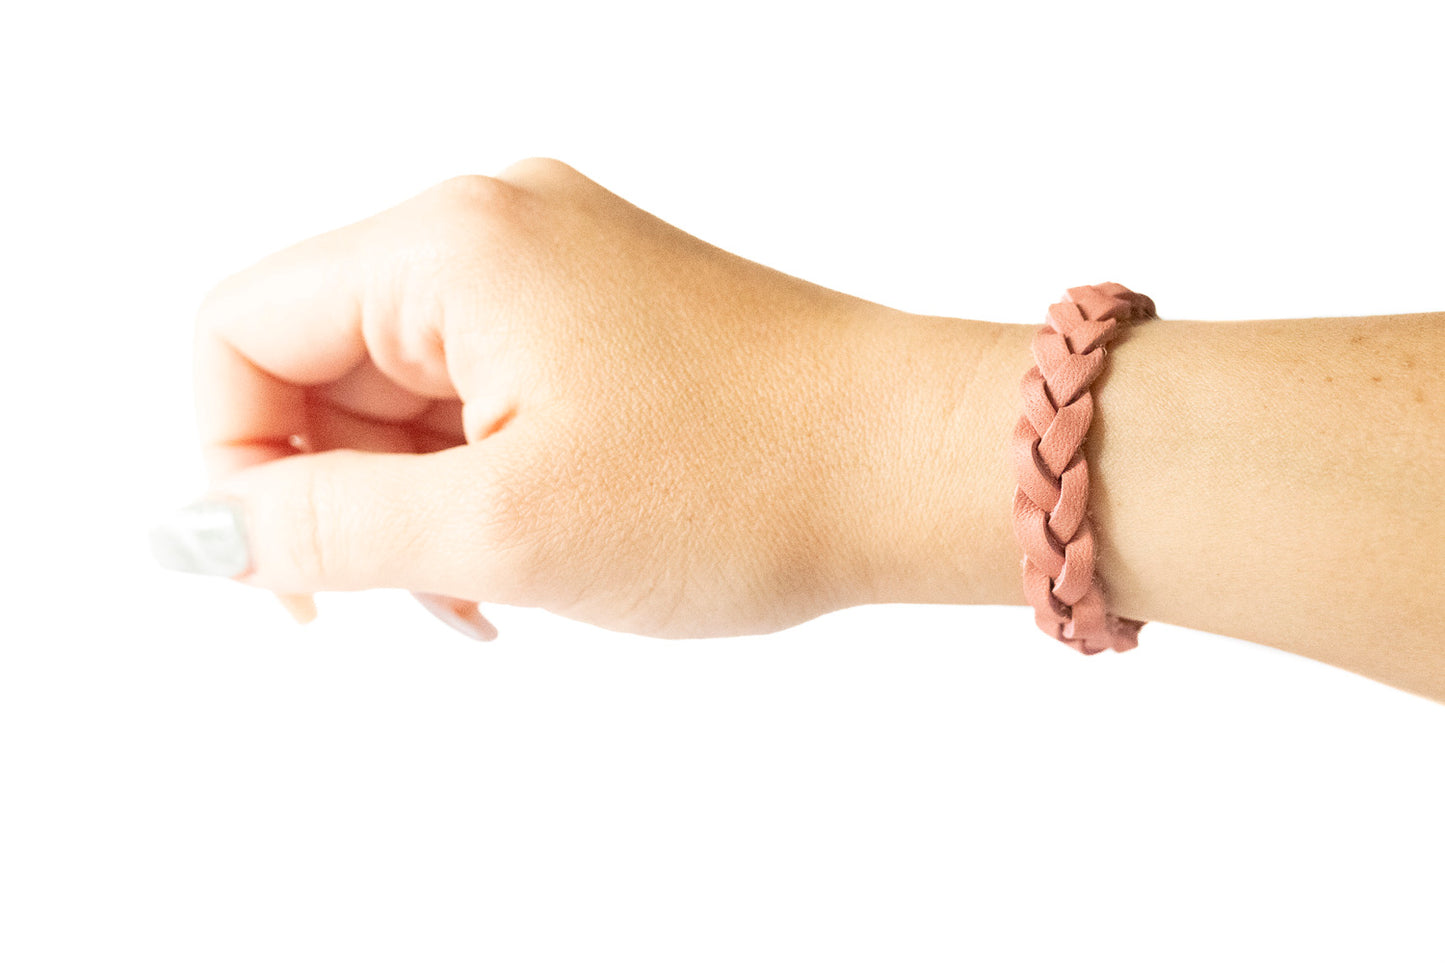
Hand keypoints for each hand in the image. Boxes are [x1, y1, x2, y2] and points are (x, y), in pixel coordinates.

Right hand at [168, 158, 932, 638]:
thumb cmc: (747, 481)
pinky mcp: (603, 314)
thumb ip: (322, 527)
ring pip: (405, 389)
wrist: (912, 465)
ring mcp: (557, 267)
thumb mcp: (504, 528)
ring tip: (492, 588)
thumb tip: (198, 523)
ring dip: (417, 501)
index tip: (290, 577)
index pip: (243, 330)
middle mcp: (498, 228)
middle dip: (343, 494)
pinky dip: (480, 478)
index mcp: (453, 243)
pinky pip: (484, 392)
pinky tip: (529, 551)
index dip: (234, 462)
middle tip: (419, 594)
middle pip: (322, 360)